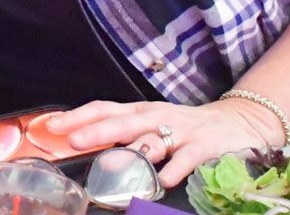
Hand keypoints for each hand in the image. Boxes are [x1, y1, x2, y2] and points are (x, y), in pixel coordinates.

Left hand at [47, 98, 284, 186]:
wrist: (237, 122)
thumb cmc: (184, 127)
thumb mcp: (152, 124)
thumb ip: (125, 133)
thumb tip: (87, 143)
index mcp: (140, 111)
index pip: (103, 108)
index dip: (78, 115)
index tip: (53, 125)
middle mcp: (156, 117)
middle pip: (122, 121)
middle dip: (96, 131)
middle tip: (74, 140)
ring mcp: (180, 132)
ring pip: (151, 140)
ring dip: (132, 151)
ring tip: (112, 163)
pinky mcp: (203, 148)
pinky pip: (185, 160)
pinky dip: (173, 170)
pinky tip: (162, 181)